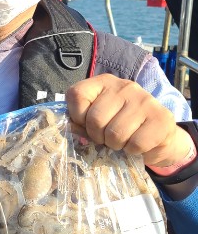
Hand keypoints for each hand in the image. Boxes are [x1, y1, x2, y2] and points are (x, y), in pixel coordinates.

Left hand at [66, 74, 192, 168]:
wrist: (158, 137)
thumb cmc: (120, 128)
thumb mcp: (97, 120)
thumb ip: (80, 122)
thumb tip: (71, 130)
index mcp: (104, 82)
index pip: (77, 95)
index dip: (77, 117)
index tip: (88, 125)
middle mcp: (124, 86)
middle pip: (95, 119)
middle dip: (98, 137)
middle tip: (108, 138)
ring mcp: (144, 100)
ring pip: (115, 134)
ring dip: (116, 145)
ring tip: (124, 141)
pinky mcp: (161, 118)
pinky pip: (135, 144)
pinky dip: (133, 151)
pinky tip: (138, 144)